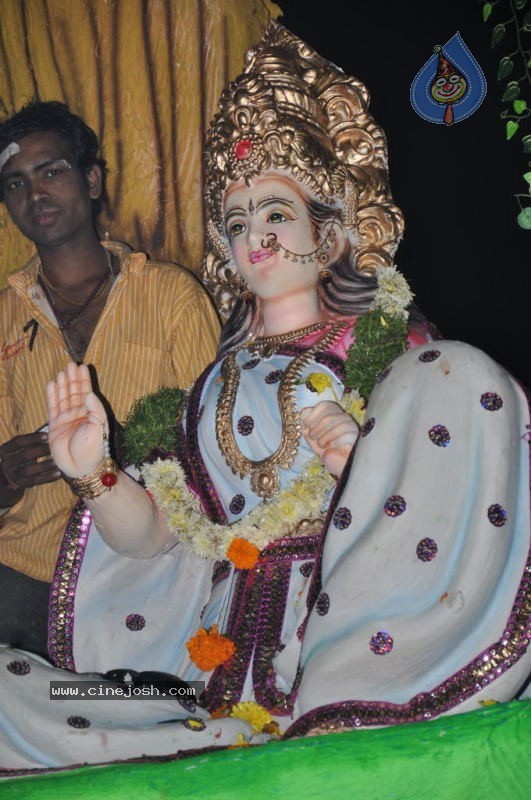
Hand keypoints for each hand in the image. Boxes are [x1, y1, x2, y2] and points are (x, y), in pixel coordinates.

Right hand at [0, 431, 60, 490]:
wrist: (13, 474)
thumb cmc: (23, 454)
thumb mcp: (23, 447)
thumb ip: (33, 440)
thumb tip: (52, 427)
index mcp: (5, 450)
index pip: (18, 441)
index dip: (33, 438)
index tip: (47, 436)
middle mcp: (6, 462)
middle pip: (24, 455)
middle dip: (40, 451)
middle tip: (53, 448)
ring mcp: (12, 474)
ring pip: (28, 470)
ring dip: (44, 465)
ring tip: (56, 462)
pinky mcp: (20, 483)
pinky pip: (34, 481)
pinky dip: (47, 477)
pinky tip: (59, 473)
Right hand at [47, 362, 107, 477]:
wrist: (81, 467)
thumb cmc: (94, 449)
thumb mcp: (99, 427)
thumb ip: (95, 409)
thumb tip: (88, 393)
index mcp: (91, 413)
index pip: (87, 392)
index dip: (84, 380)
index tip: (82, 366)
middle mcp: (79, 414)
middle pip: (74, 392)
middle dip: (72, 378)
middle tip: (70, 364)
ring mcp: (66, 419)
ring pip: (63, 397)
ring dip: (62, 384)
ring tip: (61, 372)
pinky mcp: (55, 425)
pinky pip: (52, 407)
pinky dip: (51, 395)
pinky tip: (51, 384)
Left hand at [300, 400, 358, 476]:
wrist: (336, 463)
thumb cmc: (324, 447)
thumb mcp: (310, 434)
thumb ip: (306, 422)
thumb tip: (304, 414)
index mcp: (332, 412)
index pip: (325, 405)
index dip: (313, 416)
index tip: (307, 426)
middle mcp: (343, 416)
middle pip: (329, 416)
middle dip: (316, 429)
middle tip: (313, 437)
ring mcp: (351, 425)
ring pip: (336, 425)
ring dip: (323, 437)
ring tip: (321, 444)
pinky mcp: (355, 436)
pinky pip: (343, 434)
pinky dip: (332, 442)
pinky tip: (330, 448)